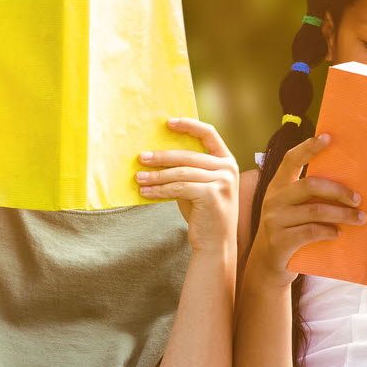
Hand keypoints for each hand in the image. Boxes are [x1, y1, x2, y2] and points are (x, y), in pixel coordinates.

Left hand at [137, 117, 239, 251]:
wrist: (216, 243)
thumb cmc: (203, 212)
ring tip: (138, 177)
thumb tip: (156, 155)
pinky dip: (159, 189)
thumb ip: (187, 169)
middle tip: (141, 158)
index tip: (167, 123)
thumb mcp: (198, 185)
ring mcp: (223, 181)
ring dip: (156, 175)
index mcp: (226, 161)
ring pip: (181, 173)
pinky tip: (146, 192)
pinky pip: (179, 188)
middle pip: (188, 155)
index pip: (209, 134)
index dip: (188, 125)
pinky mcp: (212, 194)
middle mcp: (228, 168)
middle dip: (161, 157)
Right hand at [245, 133, 365, 285]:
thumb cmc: (289, 231)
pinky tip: (338, 234)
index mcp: (277, 187)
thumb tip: (349, 185)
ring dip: (342, 215)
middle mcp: (273, 200)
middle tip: (359, 199)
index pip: (290, 160)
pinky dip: (328, 232)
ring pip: (315, 211)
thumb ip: (308, 196)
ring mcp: (274, 221)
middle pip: (309, 185)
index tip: (328, 137)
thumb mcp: (292, 209)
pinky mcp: (280, 241)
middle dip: (339, 191)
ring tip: (360, 219)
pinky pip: (310, 232)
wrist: (268, 264)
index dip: (308, 148)